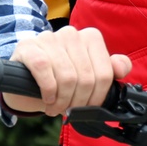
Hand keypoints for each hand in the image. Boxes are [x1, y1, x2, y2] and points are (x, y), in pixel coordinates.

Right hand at [5, 26, 130, 117]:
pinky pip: (44, 69)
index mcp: (91, 38)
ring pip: (67, 77)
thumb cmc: (61, 76)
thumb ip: (110, 69)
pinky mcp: (28, 46)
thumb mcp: (88, 74)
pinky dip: (48, 90)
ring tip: (56, 108)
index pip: (105, 74)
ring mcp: (49, 38)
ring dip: (61, 101)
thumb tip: (121, 68)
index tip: (88, 108)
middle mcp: (71, 34)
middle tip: (69, 111)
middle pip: (86, 78)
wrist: (25, 76)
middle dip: (78, 102)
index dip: (97, 97)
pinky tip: (47, 99)